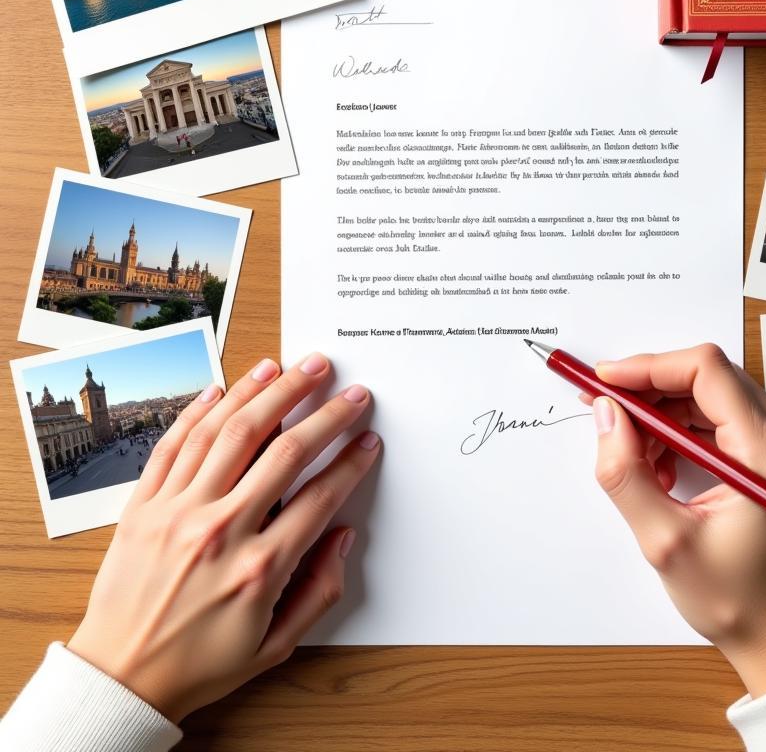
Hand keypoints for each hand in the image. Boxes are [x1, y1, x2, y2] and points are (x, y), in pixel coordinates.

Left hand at [66, 353, 380, 722]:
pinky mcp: (143, 506)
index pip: (321, 495)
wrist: (120, 677)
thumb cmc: (199, 663)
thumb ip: (319, 592)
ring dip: (265, 393)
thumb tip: (342, 537)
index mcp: (258, 569)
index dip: (351, 460)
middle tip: (346, 388)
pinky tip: (224, 387)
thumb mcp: (275, 646)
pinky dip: (199, 410)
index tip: (367, 438)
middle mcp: (219, 531)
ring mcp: (177, 513)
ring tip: (291, 366)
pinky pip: (174, 445)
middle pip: (284, 451)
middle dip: (324, 412)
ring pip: (229, 432)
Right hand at [591, 344, 765, 697]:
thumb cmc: (739, 602)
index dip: (647, 367)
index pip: (704, 370)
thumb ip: (626, 473)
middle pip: (709, 376)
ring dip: (667, 414)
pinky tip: (665, 468)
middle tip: (609, 414)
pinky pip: (728, 417)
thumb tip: (605, 415)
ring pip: (715, 394)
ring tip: (639, 459)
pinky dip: (687, 430)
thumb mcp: (664, 542)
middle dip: (651, 390)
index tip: (605, 381)